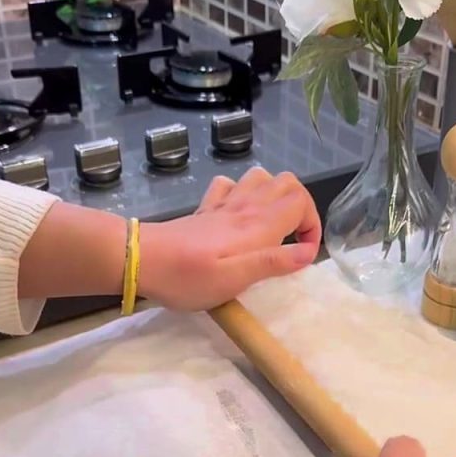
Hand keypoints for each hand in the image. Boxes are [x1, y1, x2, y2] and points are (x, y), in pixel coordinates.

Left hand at [138, 167, 320, 309]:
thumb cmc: (190, 277)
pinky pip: (229, 186)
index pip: (300, 203)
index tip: (303, 254)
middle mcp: (245, 207)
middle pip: (287, 182)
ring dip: (274, 195)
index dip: (311, 225)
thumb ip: (273, 263)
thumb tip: (307, 253)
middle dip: (300, 205)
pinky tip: (237, 213)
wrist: (143, 260)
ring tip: (272, 225)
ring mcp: (223, 205)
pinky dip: (241, 193)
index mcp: (257, 225)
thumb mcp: (236, 279)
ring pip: (260, 177)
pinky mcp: (205, 210)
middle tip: (293, 237)